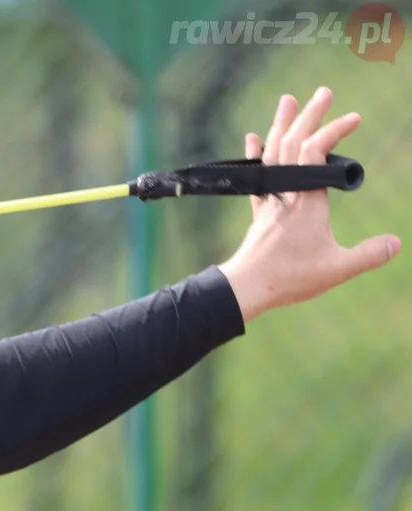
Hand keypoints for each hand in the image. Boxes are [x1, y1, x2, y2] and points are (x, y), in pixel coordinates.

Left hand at [218, 86, 399, 322]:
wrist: (247, 286)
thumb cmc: (289, 277)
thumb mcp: (337, 268)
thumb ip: (368, 254)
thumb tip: (395, 243)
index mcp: (306, 199)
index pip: (316, 152)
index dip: (333, 131)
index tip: (354, 118)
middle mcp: (285, 193)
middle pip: (294, 144)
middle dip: (309, 116)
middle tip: (323, 92)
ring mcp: (269, 201)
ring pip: (273, 154)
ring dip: (281, 125)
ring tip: (288, 101)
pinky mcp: (259, 213)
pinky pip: (257, 176)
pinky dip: (257, 154)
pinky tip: (254, 138)